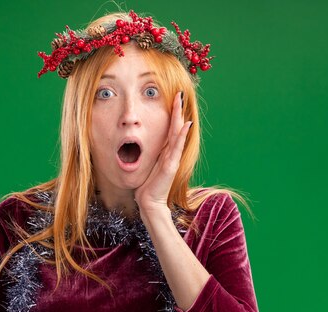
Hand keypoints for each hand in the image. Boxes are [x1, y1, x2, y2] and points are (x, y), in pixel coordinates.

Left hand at [134, 91, 192, 212]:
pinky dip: (181, 135)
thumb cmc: (147, 186)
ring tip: (181, 103)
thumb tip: (142, 146)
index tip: (173, 100)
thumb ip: (149, 155)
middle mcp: (171, 154)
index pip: (170, 130)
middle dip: (177, 111)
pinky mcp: (171, 166)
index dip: (172, 115)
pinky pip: (177, 147)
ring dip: (180, 117)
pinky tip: (186, 125)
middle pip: (176, 128)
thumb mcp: (148, 166)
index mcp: (165, 152)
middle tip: (179, 94)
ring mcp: (173, 159)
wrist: (150, 202)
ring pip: (178, 134)